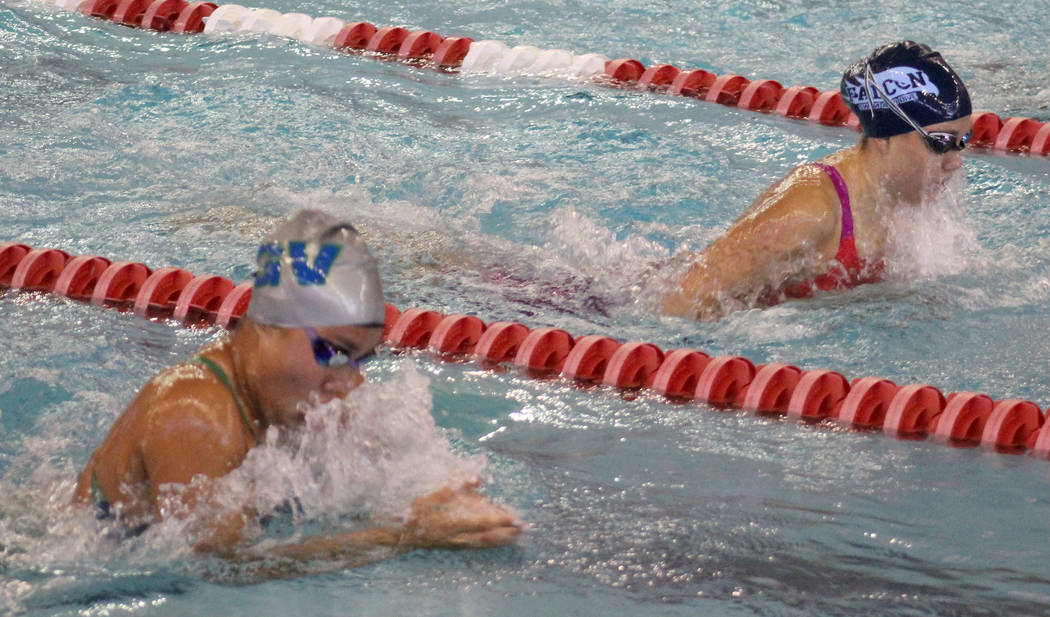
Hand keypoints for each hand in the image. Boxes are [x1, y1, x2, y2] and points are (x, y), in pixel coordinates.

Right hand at [400, 483, 523, 548]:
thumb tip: (476, 478)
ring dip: (501, 540)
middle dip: (507, 533)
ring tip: (518, 536)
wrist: (396, 537)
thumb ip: (451, 490)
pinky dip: (489, 543)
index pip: (481, 523)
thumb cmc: (411, 515)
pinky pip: (475, 545)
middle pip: (487, 537)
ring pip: (482, 543)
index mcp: (452, 524)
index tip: (516, 518)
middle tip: (525, 529)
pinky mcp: (452, 545)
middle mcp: (456, 537)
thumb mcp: (427, 498)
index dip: (500, 520)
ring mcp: (455, 544)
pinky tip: (498, 541)